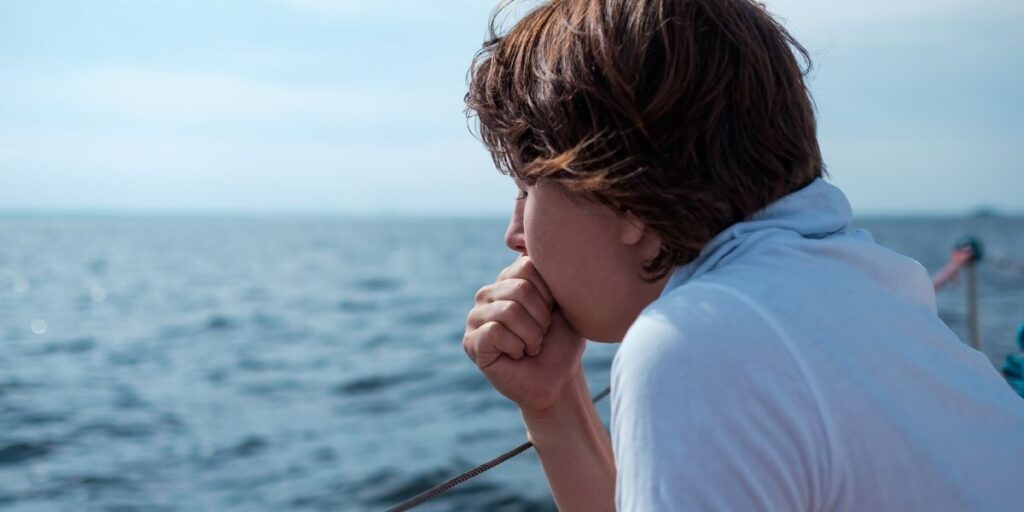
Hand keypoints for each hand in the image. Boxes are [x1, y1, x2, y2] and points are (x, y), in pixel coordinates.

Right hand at [463, 256, 586, 415]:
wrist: (559, 380)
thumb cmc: (562, 341)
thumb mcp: (563, 300)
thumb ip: (550, 272)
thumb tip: (530, 241)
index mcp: (508, 279)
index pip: (527, 266)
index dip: (549, 294)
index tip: (552, 313)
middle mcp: (488, 293)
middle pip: (520, 288)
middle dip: (541, 318)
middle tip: (541, 335)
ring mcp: (475, 317)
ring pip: (509, 311)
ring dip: (532, 336)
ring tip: (531, 346)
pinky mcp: (471, 342)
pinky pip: (495, 332)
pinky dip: (516, 347)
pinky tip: (516, 356)